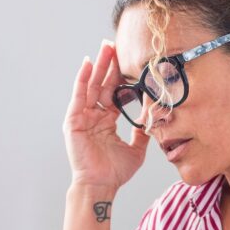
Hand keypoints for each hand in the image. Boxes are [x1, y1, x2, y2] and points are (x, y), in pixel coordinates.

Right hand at [63, 40, 149, 191]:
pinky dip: (82, 79)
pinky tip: (88, 63)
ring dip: (98, 65)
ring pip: (92, 85)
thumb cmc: (115, 171)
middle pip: (103, 84)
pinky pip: (79, 96)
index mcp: (107, 120)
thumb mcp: (136, 148)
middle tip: (116, 43)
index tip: (131, 60)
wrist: (101, 185)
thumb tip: (156, 115)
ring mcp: (83, 116)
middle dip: (110, 64)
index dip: (122, 76)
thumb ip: (144, 130)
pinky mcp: (74, 120)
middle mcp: (95, 115)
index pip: (116, 92)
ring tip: (105, 47)